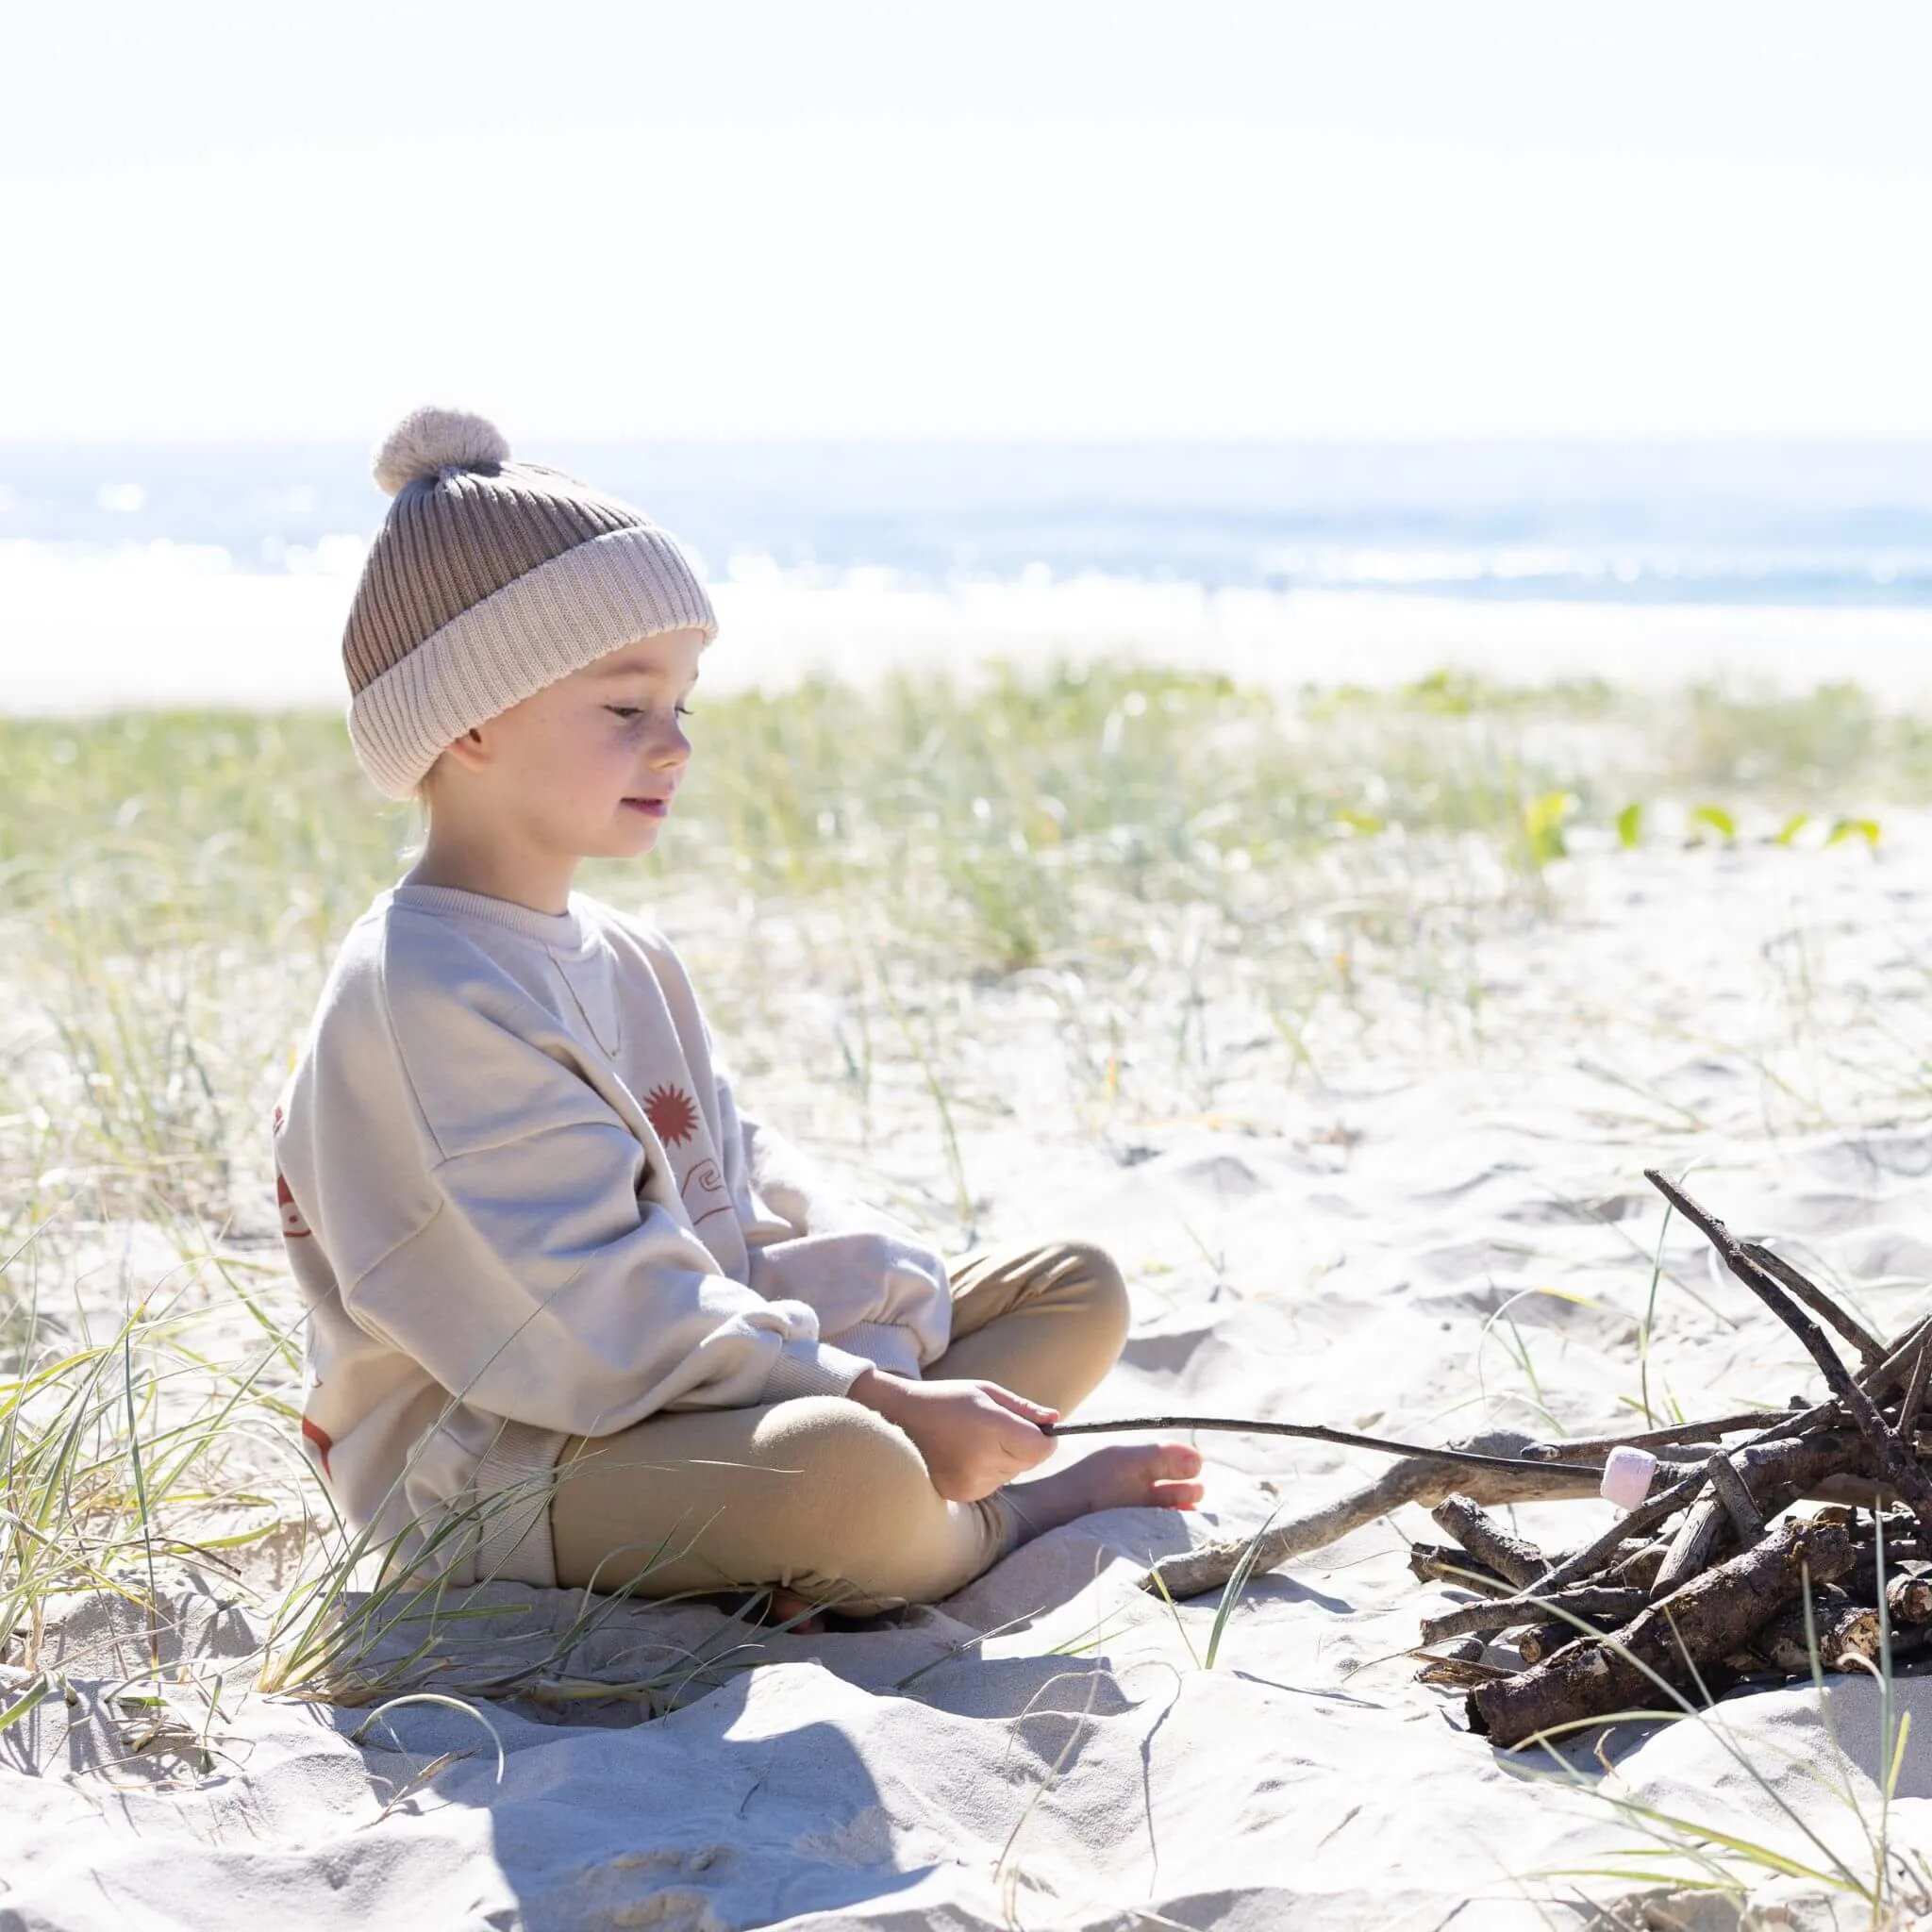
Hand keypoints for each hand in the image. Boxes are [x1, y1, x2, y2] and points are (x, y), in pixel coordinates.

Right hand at [848, 1369, 1057, 1500]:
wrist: (899, 1420)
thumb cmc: (946, 1400)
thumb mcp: (986, 1392)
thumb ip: (1023, 1409)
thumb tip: (1055, 1420)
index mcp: (991, 1428)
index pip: (1041, 1449)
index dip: (1046, 1439)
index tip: (1039, 1429)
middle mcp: (983, 1460)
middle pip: (1029, 1462)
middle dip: (1023, 1447)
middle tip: (995, 1427)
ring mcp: (971, 1482)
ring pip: (1012, 1475)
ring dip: (1005, 1460)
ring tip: (975, 1440)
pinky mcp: (962, 1495)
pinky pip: (993, 1485)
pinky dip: (989, 1473)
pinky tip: (965, 1456)